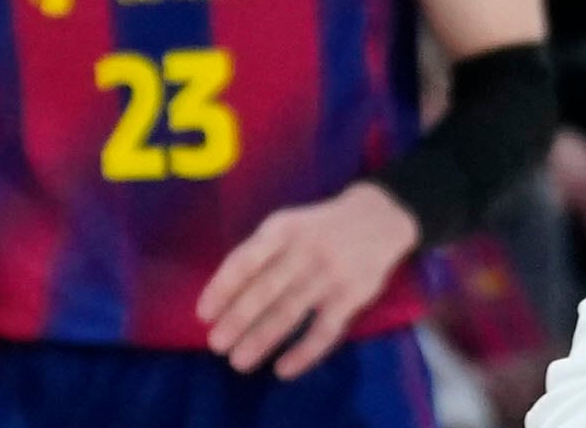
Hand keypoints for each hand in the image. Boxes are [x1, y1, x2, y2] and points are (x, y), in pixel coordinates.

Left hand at [198, 181, 418, 378]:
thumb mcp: (288, 225)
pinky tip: (284, 369)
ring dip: (262, 340)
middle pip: (266, 290)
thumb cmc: (319, 228)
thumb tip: (222, 297)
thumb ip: (259, 254)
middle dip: (238, 320)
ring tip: (239, 361)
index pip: (246, 260)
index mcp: (284, 230)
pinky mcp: (353, 296)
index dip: (222, 287)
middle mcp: (306, 251)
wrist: (381, 217)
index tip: (204, 314)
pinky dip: (304, 353)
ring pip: (290, 312)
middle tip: (217, 345)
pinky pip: (324, 330)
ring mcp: (331, 274)